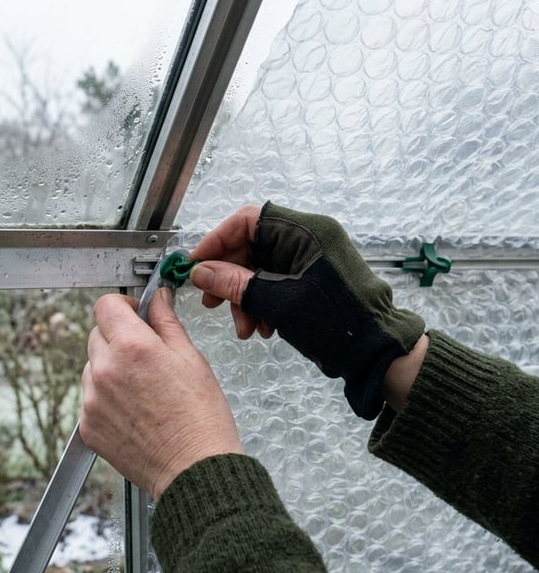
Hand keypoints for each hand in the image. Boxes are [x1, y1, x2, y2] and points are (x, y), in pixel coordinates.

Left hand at [80, 290, 242, 499]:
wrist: (194, 470)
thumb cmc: (200, 418)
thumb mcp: (191, 358)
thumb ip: (166, 322)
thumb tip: (158, 299)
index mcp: (131, 347)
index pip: (105, 305)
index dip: (123, 306)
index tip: (135, 315)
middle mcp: (105, 371)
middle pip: (97, 335)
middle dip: (118, 338)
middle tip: (146, 356)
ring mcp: (92, 400)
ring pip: (93, 367)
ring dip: (111, 369)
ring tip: (143, 390)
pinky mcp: (88, 426)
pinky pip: (91, 398)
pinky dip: (107, 399)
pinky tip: (135, 412)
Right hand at [189, 202, 424, 419]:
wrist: (376, 352)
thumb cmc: (334, 321)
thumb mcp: (277, 302)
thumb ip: (235, 284)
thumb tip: (200, 273)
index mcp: (306, 232)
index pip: (248, 221)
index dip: (217, 241)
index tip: (197, 265)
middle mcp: (309, 239)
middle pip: (252, 248)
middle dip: (229, 279)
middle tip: (211, 304)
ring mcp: (311, 260)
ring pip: (260, 271)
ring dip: (245, 299)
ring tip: (244, 328)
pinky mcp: (311, 281)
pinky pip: (275, 285)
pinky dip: (262, 305)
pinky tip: (262, 329)